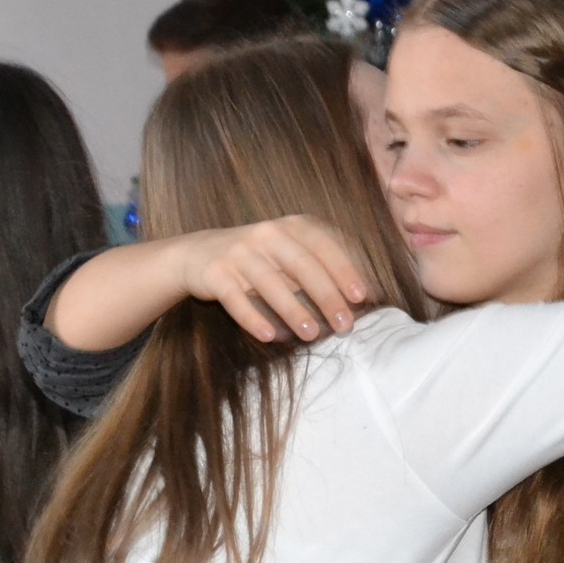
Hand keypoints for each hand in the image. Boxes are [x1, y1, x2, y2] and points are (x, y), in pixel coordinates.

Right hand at [174, 216, 370, 343]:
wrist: (199, 253)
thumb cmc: (260, 258)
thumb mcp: (291, 251)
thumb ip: (322, 265)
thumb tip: (364, 295)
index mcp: (291, 226)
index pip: (324, 246)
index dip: (345, 270)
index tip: (362, 297)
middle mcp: (266, 234)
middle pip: (302, 265)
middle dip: (326, 296)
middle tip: (345, 324)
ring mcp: (239, 252)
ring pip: (270, 283)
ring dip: (293, 310)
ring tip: (312, 334)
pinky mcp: (215, 273)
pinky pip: (235, 298)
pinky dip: (252, 318)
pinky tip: (268, 336)